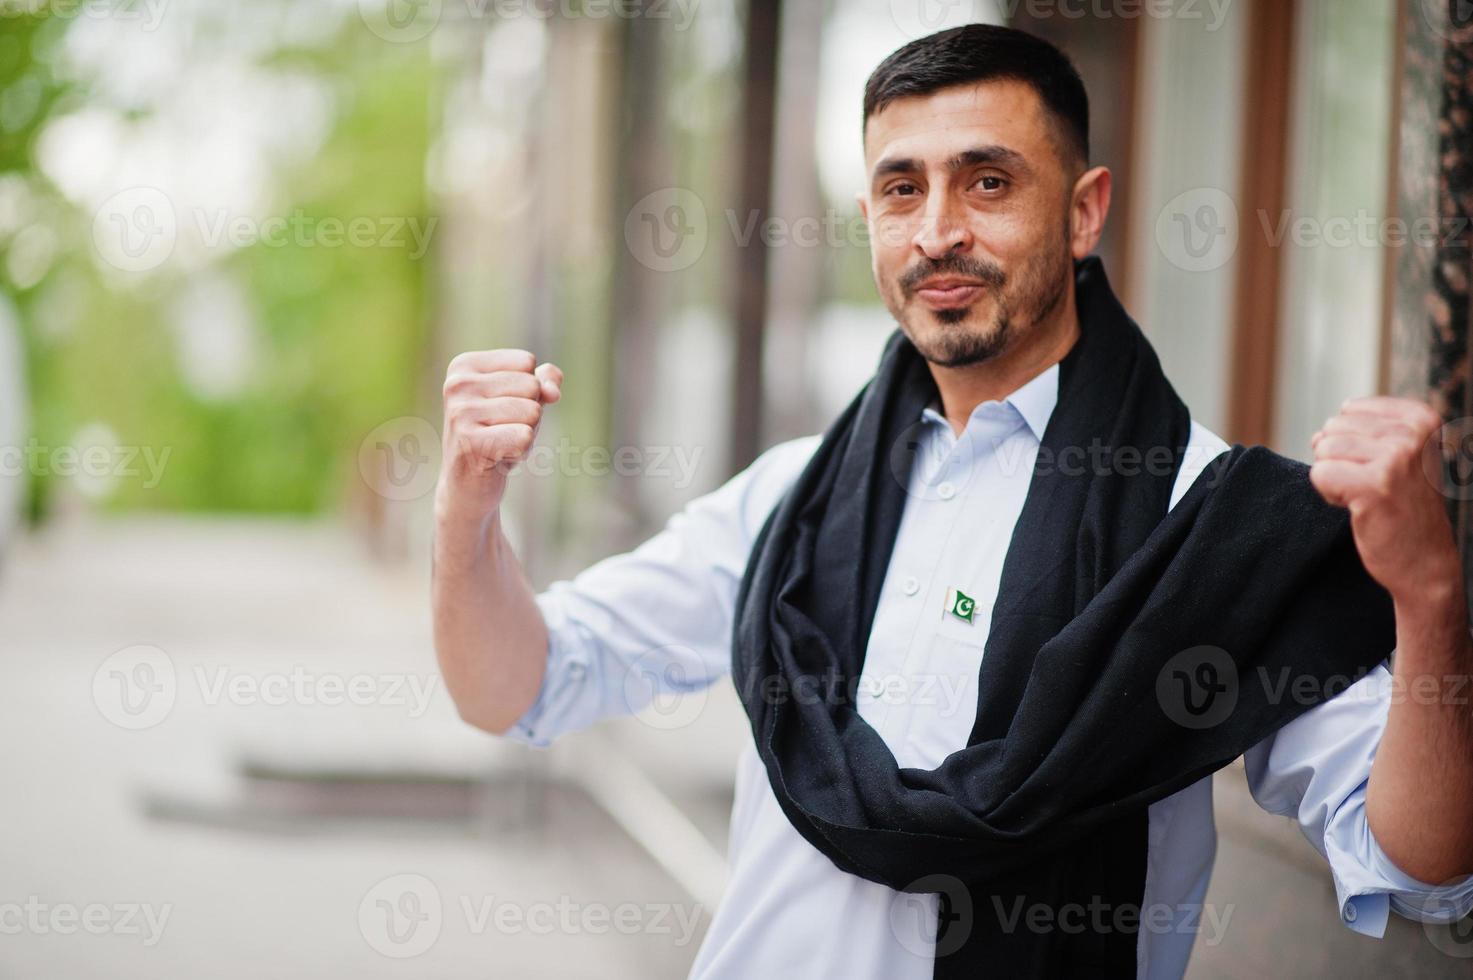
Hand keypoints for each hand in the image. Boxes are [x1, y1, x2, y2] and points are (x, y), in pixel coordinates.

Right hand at [438, 348, 561, 515]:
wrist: (469, 486)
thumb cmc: (498, 436)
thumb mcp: (525, 400)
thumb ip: (545, 381)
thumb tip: (552, 391)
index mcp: (464, 366)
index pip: (527, 362)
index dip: (529, 391)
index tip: (502, 410)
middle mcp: (457, 385)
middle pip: (532, 386)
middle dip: (529, 414)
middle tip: (502, 431)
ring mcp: (460, 413)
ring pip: (532, 412)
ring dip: (526, 434)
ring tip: (500, 445)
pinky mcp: (470, 442)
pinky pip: (525, 437)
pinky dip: (521, 452)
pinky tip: (498, 459)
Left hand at [1310, 396, 1459, 605]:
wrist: (1425, 562)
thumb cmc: (1403, 507)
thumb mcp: (1396, 455)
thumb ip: (1360, 432)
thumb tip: (1317, 435)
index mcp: (1421, 418)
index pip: (1350, 409)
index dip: (1353, 442)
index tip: (1382, 469)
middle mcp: (1413, 433)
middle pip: (1334, 428)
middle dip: (1341, 460)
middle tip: (1373, 487)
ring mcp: (1396, 457)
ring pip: (1324, 449)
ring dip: (1335, 478)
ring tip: (1366, 497)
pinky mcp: (1374, 485)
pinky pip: (1320, 474)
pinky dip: (1329, 494)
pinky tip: (1357, 508)